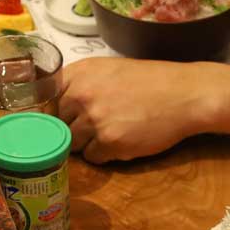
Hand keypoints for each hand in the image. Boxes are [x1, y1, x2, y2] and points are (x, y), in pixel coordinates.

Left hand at [58, 57, 213, 163]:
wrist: (185, 94)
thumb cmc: (151, 82)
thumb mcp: (109, 70)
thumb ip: (81, 84)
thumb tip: (56, 109)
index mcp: (78, 73)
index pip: (44, 101)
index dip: (53, 113)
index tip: (63, 119)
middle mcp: (81, 94)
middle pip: (57, 126)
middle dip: (73, 130)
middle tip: (97, 127)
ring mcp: (94, 120)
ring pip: (73, 145)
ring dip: (89, 144)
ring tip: (113, 133)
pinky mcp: (110, 142)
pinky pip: (94, 158)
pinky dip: (106, 155)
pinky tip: (124, 142)